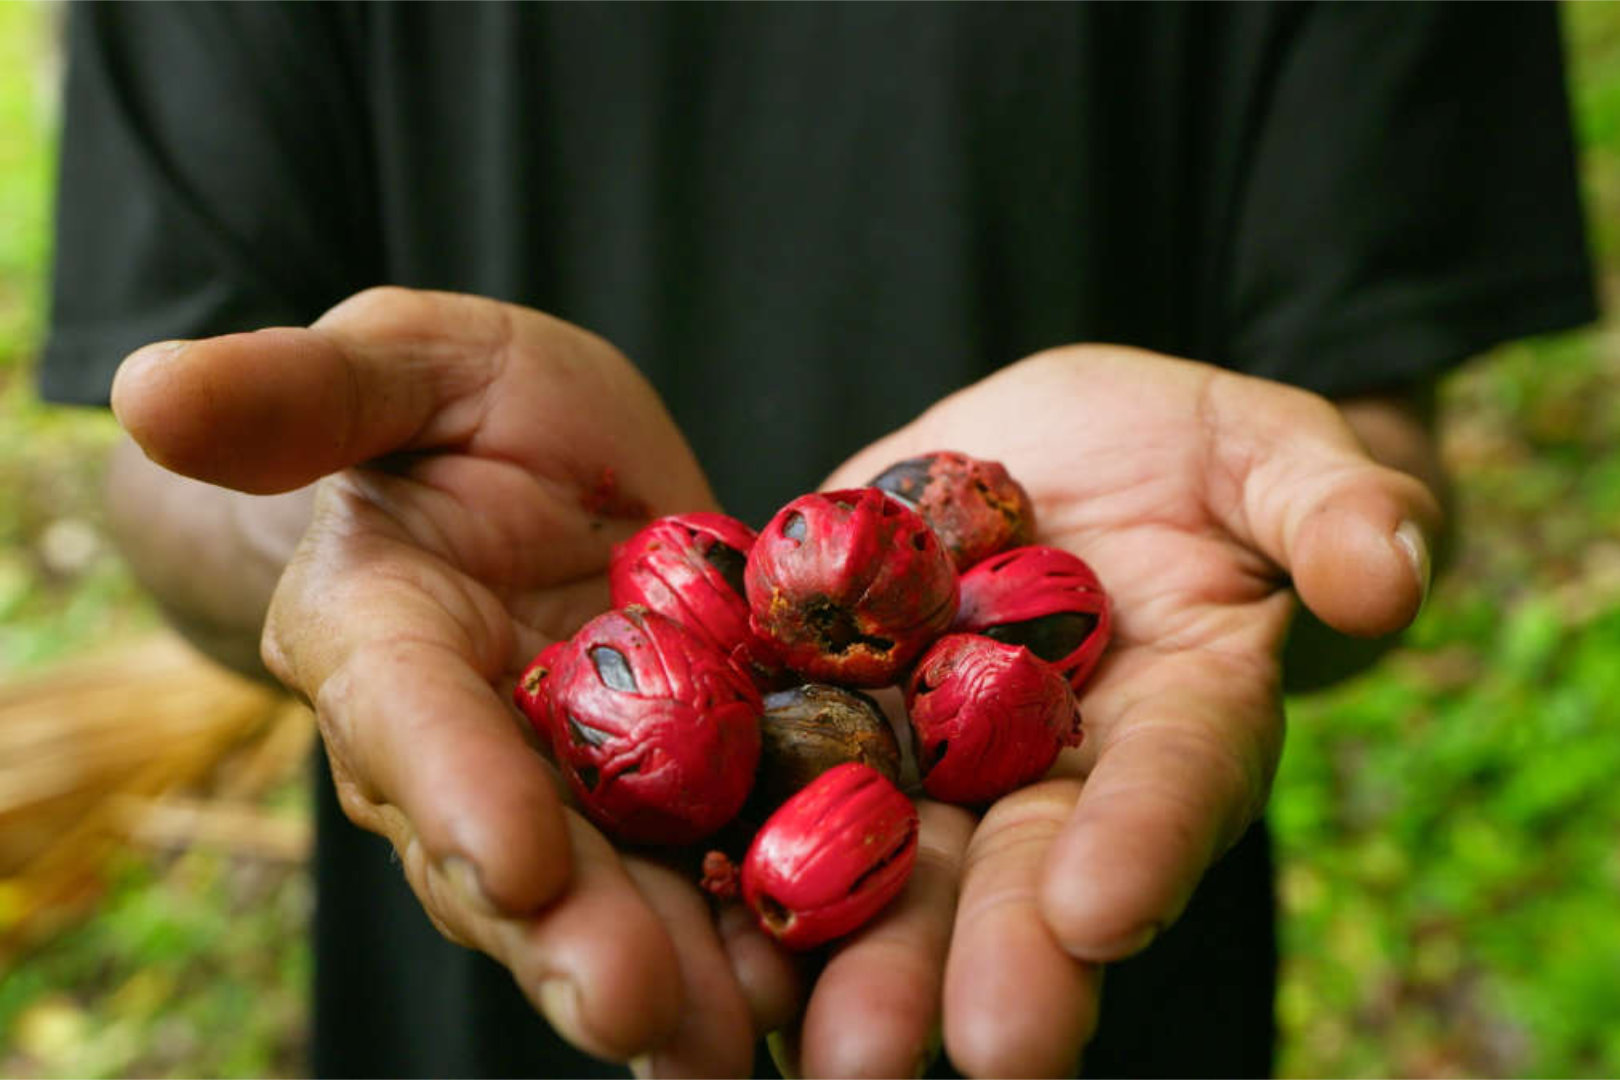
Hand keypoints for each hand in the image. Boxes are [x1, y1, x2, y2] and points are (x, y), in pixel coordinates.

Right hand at [110, 287, 800, 1073]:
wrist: (539, 473)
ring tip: (739, 1038)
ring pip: (611, 893)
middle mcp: (468, 747)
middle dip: (570, 936)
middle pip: (510, 855)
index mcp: (383, 639)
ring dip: (673, 976)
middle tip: (639, 1009)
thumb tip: (143, 388)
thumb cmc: (453, 411)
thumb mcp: (402, 363)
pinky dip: (757, 931)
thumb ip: (297, 390)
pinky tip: (813, 986)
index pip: (406, 719)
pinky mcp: (677, 788)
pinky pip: (708, 865)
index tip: (517, 855)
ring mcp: (575, 784)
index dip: (457, 786)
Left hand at [781, 346, 1438, 1076]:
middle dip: (986, 958)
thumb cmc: (1191, 456)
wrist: (1052, 457)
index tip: (1098, 909)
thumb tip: (1390, 574)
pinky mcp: (828, 709)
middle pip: (1019, 872)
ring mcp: (930, 753)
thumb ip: (1330, 504)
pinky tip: (695, 913)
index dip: (1141, 842)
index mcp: (1175, 722)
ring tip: (814, 1040)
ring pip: (893, 865)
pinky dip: (738, 850)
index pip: (1172, 785)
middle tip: (951, 1049)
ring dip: (852, 956)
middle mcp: (1049, 774)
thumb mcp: (1269, 451)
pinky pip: (779, 780)